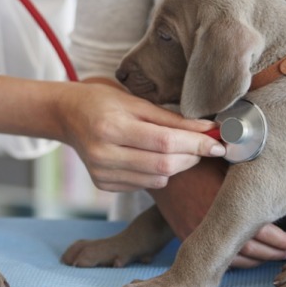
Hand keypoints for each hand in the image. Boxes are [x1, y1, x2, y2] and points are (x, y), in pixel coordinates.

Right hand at [0, 75, 224, 190]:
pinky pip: (144, 184)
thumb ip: (171, 118)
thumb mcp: (135, 101)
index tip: (219, 142)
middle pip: (163, 165)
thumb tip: (207, 129)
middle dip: (191, 156)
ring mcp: (101, 172)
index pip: (164, 142)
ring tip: (178, 149)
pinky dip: (157, 173)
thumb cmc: (103, 101)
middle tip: (205, 145)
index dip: (196, 143)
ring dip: (177, 166)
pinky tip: (152, 157)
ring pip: (157, 179)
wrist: (66, 115)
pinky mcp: (103, 184)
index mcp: (111, 126)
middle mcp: (103, 153)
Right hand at [149, 158, 285, 268]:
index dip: (281, 239)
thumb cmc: (197, 158)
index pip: (260, 230)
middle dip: (274, 252)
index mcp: (223, 202)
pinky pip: (213, 255)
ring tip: (274, 256)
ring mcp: (195, 231)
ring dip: (258, 259)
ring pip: (232, 258)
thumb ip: (248, 173)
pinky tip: (248, 257)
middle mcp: (209, 221)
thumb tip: (280, 169)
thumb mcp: (224, 159)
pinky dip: (234, 261)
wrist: (159, 164)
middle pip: (250, 249)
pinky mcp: (185, 234)